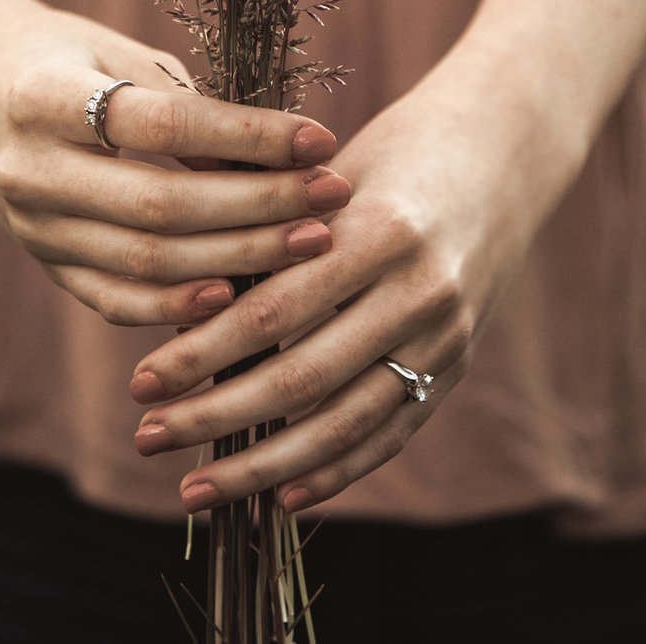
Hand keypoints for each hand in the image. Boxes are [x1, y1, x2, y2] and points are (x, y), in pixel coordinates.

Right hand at [0, 0, 347, 327]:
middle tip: (331, 196)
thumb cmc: (68, 59)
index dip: (247, 136)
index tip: (320, 137)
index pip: (163, 125)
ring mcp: (32, 227)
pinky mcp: (44, 263)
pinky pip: (116, 301)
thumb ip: (185, 103)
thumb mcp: (119, 54)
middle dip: (260, 207)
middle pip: (161, 205)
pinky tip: (237, 295)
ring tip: (311, 241)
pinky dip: (178, 308)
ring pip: (146, 263)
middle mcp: (29, 170)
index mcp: (44, 97)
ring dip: (240, 258)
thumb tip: (272, 161)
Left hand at [127, 43, 584, 509]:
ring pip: (344, 423)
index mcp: (379, 230)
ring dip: (263, 465)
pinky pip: (391, 433)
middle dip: (215, 415)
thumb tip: (174, 293)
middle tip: (147, 437)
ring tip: (195, 487)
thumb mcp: (332, 172)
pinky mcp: (457, 364)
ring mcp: (444, 336)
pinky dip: (336, 471)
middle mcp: (418, 291)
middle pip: (301, 378)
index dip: (201, 352)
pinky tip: (280, 497)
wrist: (505, 152)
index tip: (140, 381)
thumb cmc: (398, 149)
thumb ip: (265, 226)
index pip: (273, 309)